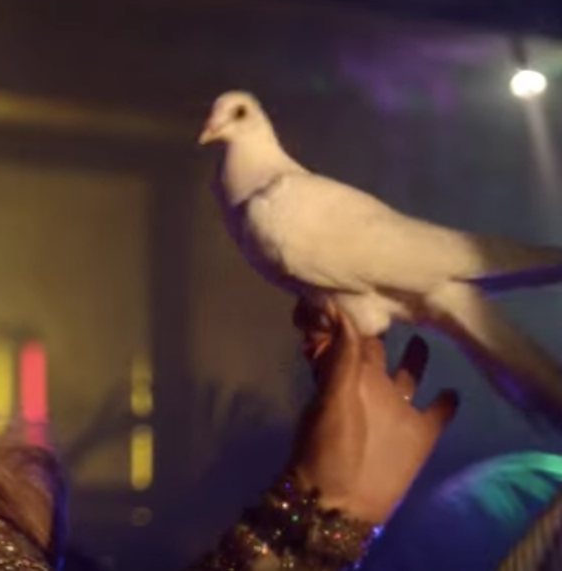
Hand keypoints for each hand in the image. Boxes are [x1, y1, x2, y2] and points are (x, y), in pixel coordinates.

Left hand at [285, 298, 458, 523]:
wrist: (341, 501)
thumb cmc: (328, 448)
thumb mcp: (332, 399)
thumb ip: (341, 359)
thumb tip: (344, 311)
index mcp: (345, 374)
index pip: (344, 335)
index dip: (345, 313)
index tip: (350, 280)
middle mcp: (371, 385)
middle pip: (376, 348)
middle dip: (382, 324)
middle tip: (397, 293)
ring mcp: (396, 409)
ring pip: (408, 374)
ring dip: (416, 355)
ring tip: (427, 328)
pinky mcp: (420, 433)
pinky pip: (437, 412)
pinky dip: (446, 400)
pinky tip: (454, 387)